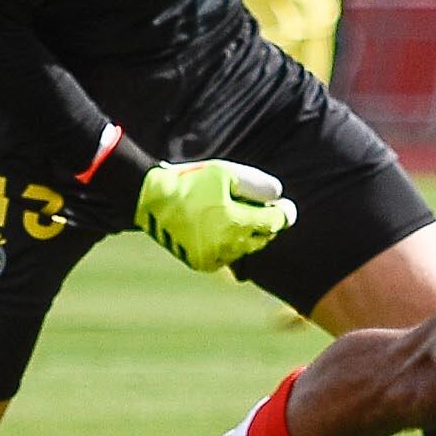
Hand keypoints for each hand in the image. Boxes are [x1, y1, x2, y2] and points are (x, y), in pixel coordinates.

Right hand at [133, 159, 293, 272]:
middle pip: (263, 238)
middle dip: (266, 224)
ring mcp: (214, 256)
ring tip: (239, 217)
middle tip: (263, 209)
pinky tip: (221, 230)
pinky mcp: (201, 263)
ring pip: (245, 249)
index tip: (285, 206)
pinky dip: (229, 246)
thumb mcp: (225, 173)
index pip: (275, 222)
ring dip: (248, 235)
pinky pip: (226, 257)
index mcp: (236, 221)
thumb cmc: (190, 181)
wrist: (151, 199)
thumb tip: (279, 194)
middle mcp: (227, 244)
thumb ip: (257, 185)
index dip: (284, 213)